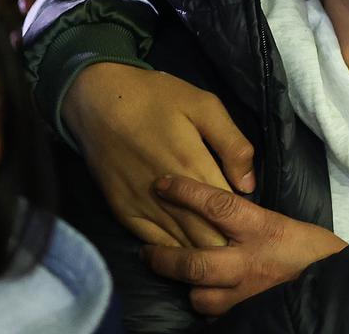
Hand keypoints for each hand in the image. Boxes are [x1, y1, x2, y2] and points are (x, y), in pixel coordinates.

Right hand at [62, 63, 256, 248]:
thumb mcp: (204, 105)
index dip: (243, 222)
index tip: (251, 223)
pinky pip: (154, 244)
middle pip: (206, 238)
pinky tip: (184, 251)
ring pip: (180, 247)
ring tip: (217, 251)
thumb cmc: (155, 97)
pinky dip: (172, 251)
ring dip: (200, 251)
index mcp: (194, 165)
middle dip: (226, 243)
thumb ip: (233, 145)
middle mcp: (170, 194)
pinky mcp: (123, 211)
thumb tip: (248, 186)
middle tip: (238, 241)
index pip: (228, 212)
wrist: (98, 98)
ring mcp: (144, 206)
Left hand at [141, 176, 345, 313]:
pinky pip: (218, 318)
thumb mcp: (286, 224)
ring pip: (201, 297)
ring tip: (186, 281)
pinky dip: (212, 309)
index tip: (160, 184)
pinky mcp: (250, 319)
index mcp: (262, 229)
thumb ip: (253, 221)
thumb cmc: (318, 252)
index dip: (185, 192)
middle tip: (146, 251)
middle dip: (164, 258)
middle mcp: (250, 264)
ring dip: (191, 289)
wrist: (344, 289)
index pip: (216, 204)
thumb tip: (219, 212)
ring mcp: (249, 297)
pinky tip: (212, 301)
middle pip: (194, 262)